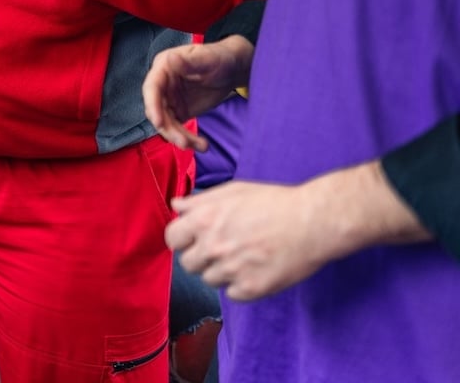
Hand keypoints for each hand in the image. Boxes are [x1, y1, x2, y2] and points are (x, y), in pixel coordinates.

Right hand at [142, 35, 253, 150]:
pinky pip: (178, 129)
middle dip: (169, 129)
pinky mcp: (180, 112)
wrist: (233, 69)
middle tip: (184, 142)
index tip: (159, 122)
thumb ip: (188, 62)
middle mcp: (162, 86)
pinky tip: (202, 145)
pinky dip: (189, 139)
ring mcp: (170, 100)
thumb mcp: (207, 58)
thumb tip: (170, 58)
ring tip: (200, 146)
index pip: (152, 88)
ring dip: (180, 137)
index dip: (153, 106)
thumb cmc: (219, 58)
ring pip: (167, 124)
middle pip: (157, 111)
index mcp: (164, 68)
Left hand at [167, 180, 337, 301]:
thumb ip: (200, 201)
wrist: (312, 221)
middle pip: (188, 264)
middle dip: (200, 257)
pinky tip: (255, 269)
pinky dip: (240, 285)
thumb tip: (176, 205)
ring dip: (221, 272)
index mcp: (205, 220)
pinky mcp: (251, 288)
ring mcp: (231, 270)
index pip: (172, 239)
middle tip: (222, 249)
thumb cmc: (274, 202)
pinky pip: (231, 294)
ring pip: (209, 280)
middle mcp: (213, 247)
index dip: (181, 239)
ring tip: (244, 257)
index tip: (192, 241)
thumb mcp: (233, 191)